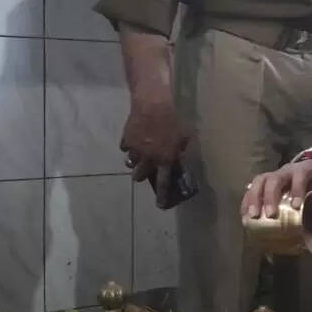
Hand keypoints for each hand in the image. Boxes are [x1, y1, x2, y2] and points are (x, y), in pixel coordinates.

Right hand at [120, 93, 190, 207]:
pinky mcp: (126, 139)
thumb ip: (183, 149)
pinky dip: (128, 146)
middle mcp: (149, 159)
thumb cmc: (174, 121)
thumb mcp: (186, 136)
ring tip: (136, 157)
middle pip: (140, 175)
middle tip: (141, 174)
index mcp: (165, 160)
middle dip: (140, 176)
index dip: (162, 195)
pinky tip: (132, 140)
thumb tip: (181, 156)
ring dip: (134, 162)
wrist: (153, 106)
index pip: (163, 183)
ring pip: (130, 162)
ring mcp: (135, 150)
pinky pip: (125, 147)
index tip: (159, 205)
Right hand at [243, 159, 311, 218]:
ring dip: (253, 199)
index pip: (300, 177)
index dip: (297, 190)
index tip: (296, 206)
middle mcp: (286, 170)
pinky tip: (245, 216)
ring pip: (259, 181)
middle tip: (270, 215)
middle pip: (274, 179)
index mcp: (305, 170)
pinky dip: (247, 201)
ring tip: (251, 217)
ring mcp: (273, 174)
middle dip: (270, 197)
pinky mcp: (264, 181)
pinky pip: (251, 188)